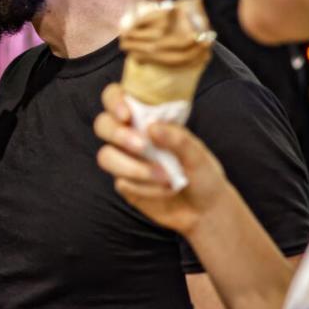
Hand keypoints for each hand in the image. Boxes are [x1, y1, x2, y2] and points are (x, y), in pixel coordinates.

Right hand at [94, 82, 227, 237]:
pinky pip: (122, 182)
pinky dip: (145, 188)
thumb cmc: (203, 175)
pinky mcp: (126, 184)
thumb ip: (177, 138)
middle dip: (118, 134)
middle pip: (103, 125)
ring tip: (165, 178)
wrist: (205, 210)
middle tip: (142, 146)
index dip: (114, 100)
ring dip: (134, 168)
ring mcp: (126, 161)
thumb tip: (151, 127)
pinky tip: (165, 190)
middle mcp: (132, 136)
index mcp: (148, 119)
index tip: (127, 114)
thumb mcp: (198, 154)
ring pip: (106, 157)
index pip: (117, 98)